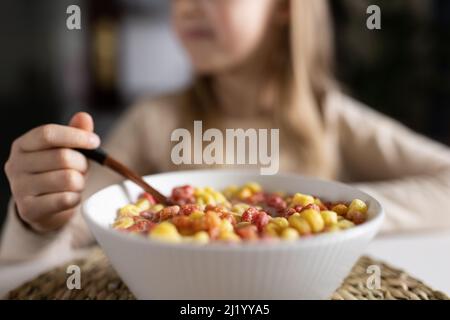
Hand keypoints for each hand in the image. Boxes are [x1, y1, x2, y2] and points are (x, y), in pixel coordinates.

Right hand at [4, 112, 100, 232]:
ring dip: (80, 182)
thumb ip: (75, 133)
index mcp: (22, 145)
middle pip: (62, 157)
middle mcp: (15, 165)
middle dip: (82, 163)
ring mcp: (19, 188)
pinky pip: (66, 199)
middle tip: (83, 169)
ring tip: (75, 183)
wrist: (45, 208)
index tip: (95, 142)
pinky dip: (76, 198)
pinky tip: (70, 197)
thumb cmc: (57, 172)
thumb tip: (84, 117)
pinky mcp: (28, 209)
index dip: (75, 136)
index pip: (48, 134)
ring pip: (68, 179)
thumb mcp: (67, 150)